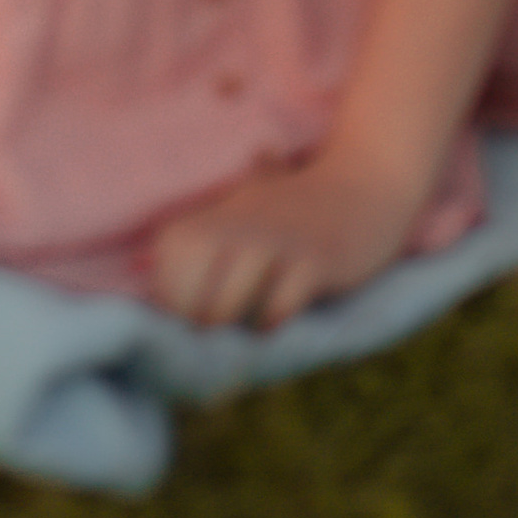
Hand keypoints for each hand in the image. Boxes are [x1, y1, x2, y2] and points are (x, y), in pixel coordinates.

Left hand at [149, 153, 418, 329]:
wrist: (363, 184)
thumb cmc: (292, 209)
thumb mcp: (239, 214)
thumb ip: (203, 241)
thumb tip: (155, 265)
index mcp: (208, 220)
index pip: (164, 279)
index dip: (177, 311)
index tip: (198, 320)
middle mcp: (234, 227)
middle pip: (186, 300)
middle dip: (200, 328)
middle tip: (224, 334)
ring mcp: (274, 243)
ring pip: (226, 307)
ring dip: (236, 328)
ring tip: (250, 325)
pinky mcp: (314, 261)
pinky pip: (279, 306)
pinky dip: (273, 322)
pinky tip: (279, 319)